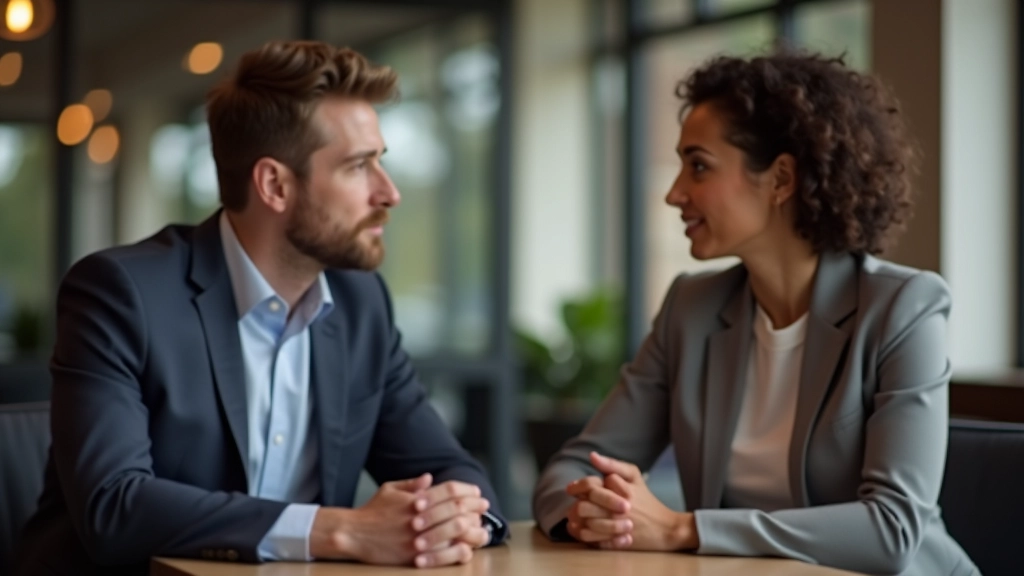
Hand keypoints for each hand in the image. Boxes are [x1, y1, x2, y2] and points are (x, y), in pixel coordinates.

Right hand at [309, 474, 480, 567]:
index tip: (477, 493)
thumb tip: (430, 478)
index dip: (467, 490)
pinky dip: (458, 551)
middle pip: (457, 510)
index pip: (450, 490)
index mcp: (416, 499)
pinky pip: (444, 555)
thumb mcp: (390, 489)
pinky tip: (467, 548)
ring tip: (481, 528)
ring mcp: (418, 537)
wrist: (353, 534)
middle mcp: (419, 517)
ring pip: (455, 532)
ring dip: (472, 529)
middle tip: (484, 507)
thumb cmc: (373, 511)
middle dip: (474, 507)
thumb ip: (412, 484)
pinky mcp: (414, 556)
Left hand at [571, 452, 698, 551]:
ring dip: (577, 520)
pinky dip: (582, 534)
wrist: (666, 528)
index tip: (571, 489)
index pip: (589, 485)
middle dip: (576, 505)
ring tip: (575, 518)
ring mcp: (617, 526)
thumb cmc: (647, 500)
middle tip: (574, 505)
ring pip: (585, 523)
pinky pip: (592, 539)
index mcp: (622, 489)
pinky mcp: (617, 541)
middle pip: (584, 505)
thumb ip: (612, 464)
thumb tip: (592, 455)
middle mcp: (618, 507)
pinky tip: (581, 529)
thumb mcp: (634, 476)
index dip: (578, 487)